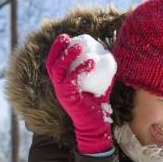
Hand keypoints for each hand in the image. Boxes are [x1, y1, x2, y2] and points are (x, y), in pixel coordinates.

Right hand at [46, 33, 113, 153]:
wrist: (96, 125)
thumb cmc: (97, 105)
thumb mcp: (101, 85)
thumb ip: (104, 73)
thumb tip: (111, 57)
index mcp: (62, 82)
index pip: (54, 62)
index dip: (57, 48)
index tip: (66, 36)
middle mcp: (58, 86)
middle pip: (51, 63)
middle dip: (58, 48)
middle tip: (69, 37)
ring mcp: (61, 92)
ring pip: (58, 70)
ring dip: (68, 56)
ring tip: (80, 46)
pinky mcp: (67, 99)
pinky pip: (71, 81)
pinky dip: (80, 70)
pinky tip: (91, 63)